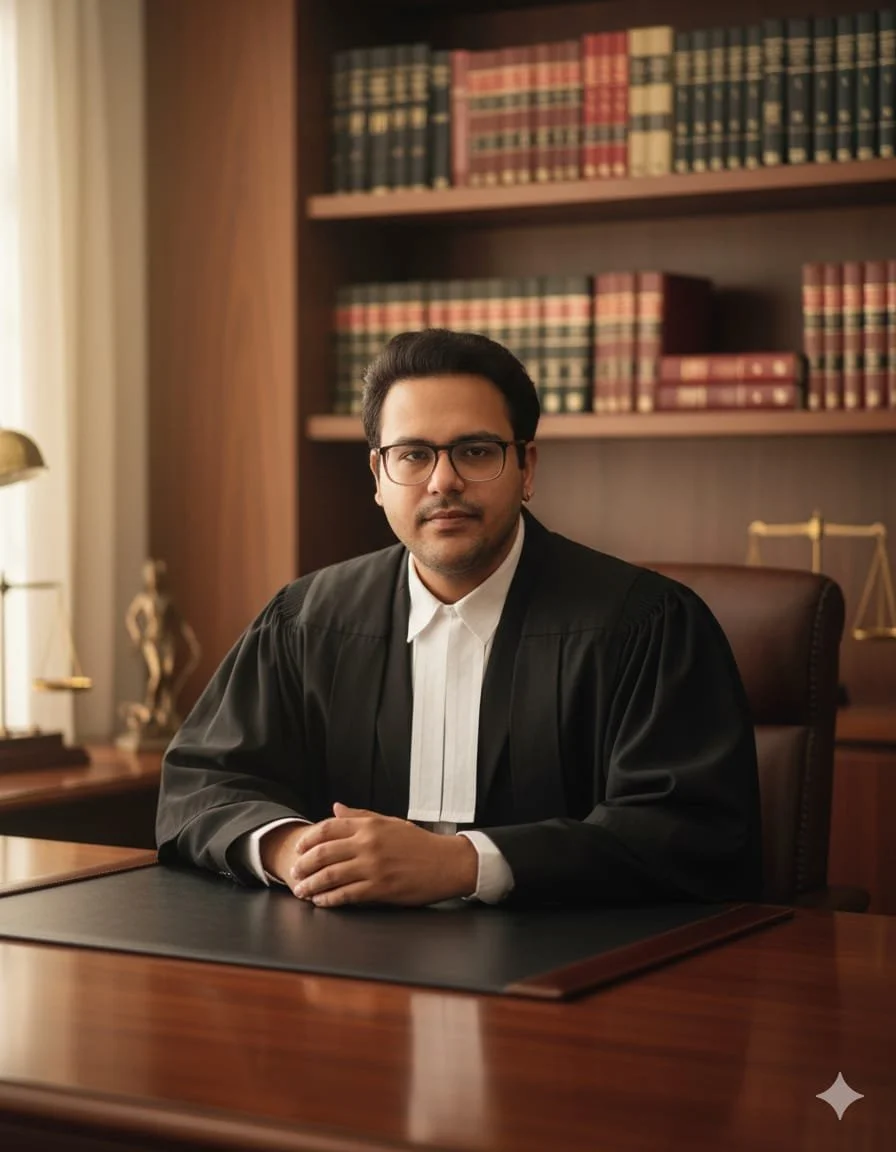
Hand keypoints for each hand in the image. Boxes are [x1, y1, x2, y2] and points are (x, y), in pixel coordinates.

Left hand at [289, 803, 478, 907]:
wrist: (447, 862)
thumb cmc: (419, 843)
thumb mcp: (389, 822)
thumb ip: (360, 816)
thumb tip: (335, 808)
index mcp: (370, 826)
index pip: (328, 828)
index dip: (309, 839)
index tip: (299, 848)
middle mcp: (368, 844)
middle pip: (324, 853)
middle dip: (304, 865)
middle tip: (294, 873)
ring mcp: (373, 867)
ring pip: (331, 875)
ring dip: (312, 885)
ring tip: (302, 891)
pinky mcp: (380, 888)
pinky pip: (347, 895)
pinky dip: (330, 899)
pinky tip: (322, 902)